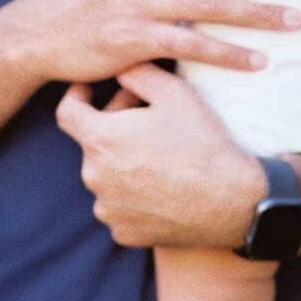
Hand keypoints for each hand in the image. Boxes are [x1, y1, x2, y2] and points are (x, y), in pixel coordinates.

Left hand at [54, 61, 267, 249]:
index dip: (77, 97)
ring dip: (124, 164)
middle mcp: (94, 177)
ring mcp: (107, 209)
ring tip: (160, 157)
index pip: (67, 112)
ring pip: (106, 178)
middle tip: (148, 122)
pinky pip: (119, 208)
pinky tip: (163, 187)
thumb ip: (137, 72)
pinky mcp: (123, 232)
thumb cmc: (204, 143)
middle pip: (93, 145)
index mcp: (101, 140)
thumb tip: (118, 68)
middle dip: (114, 129)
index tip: (90, 93)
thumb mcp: (175, 92)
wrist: (233, 201)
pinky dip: (133, 196)